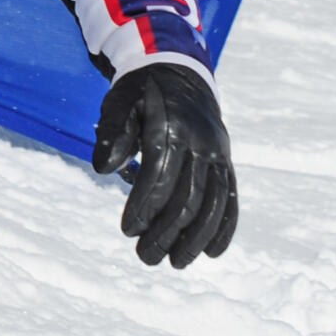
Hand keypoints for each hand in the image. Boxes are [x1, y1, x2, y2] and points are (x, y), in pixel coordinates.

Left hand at [91, 63, 236, 267]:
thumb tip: (104, 169)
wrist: (178, 72)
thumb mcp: (119, 103)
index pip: (159, 178)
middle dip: (166, 232)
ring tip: (176, 263)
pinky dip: (225, 227)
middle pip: (187, 198)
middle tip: (145, 258)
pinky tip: (212, 252)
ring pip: (213, 204)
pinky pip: (230, 197)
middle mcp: (200, 143)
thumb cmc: (140, 93)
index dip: (143, 207)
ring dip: (196, 238)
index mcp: (171, 129)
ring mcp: (217, 153)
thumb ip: (112, 133)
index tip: (127, 231)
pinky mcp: (225, 161)